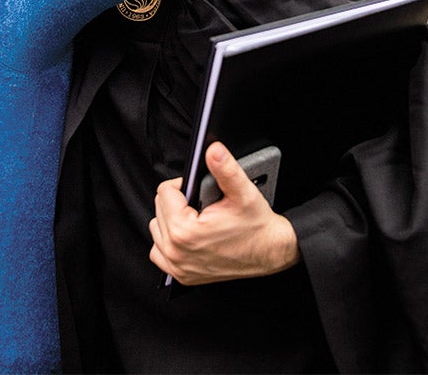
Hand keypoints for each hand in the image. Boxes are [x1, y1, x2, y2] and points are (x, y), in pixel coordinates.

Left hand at [148, 142, 299, 284]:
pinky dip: (169, 241)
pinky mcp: (182, 276)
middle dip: (178, 201)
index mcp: (185, 230)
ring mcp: (178, 266)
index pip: (164, 191)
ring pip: (157, 227)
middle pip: (159, 208)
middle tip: (201, 204)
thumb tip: (213, 150)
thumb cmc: (257, 226)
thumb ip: (225, 168)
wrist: (271, 252)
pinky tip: (187, 235)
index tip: (199, 190)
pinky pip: (159, 252)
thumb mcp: (242, 192)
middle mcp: (177, 251)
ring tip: (195, 217)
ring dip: (171, 219)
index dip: (183, 185)